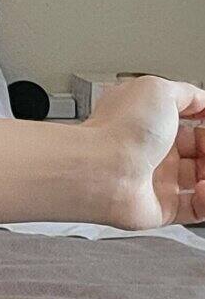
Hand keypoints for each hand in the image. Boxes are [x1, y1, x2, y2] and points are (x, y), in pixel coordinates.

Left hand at [82, 76, 204, 229]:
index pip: (190, 123)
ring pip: (200, 180)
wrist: (103, 169)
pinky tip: (204, 188)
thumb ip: (186, 93)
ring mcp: (156, 180)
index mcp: (149, 122)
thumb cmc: (122, 129)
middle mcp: (151, 151)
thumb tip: (202, 100)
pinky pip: (195, 208)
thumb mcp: (158, 90)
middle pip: (198, 152)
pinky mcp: (160, 208)